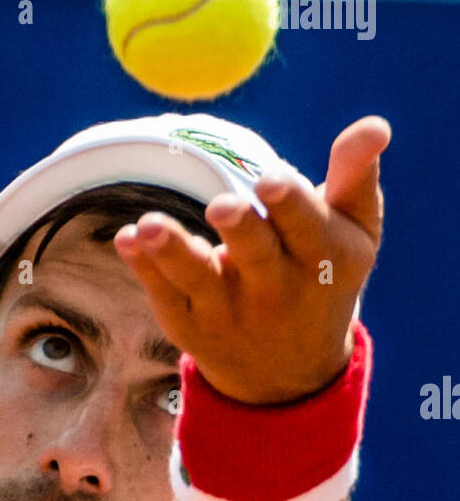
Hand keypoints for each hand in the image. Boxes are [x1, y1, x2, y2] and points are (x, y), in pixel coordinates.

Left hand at [114, 116, 389, 403]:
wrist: (288, 375)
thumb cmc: (321, 277)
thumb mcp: (352, 234)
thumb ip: (356, 178)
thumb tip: (375, 125)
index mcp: (320, 260)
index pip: (306, 228)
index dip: (289, 204)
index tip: (271, 180)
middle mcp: (274, 291)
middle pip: (255, 256)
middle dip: (240, 230)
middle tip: (220, 207)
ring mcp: (227, 311)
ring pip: (197, 280)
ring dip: (172, 251)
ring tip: (146, 225)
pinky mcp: (188, 325)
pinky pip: (163, 294)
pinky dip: (144, 268)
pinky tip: (126, 239)